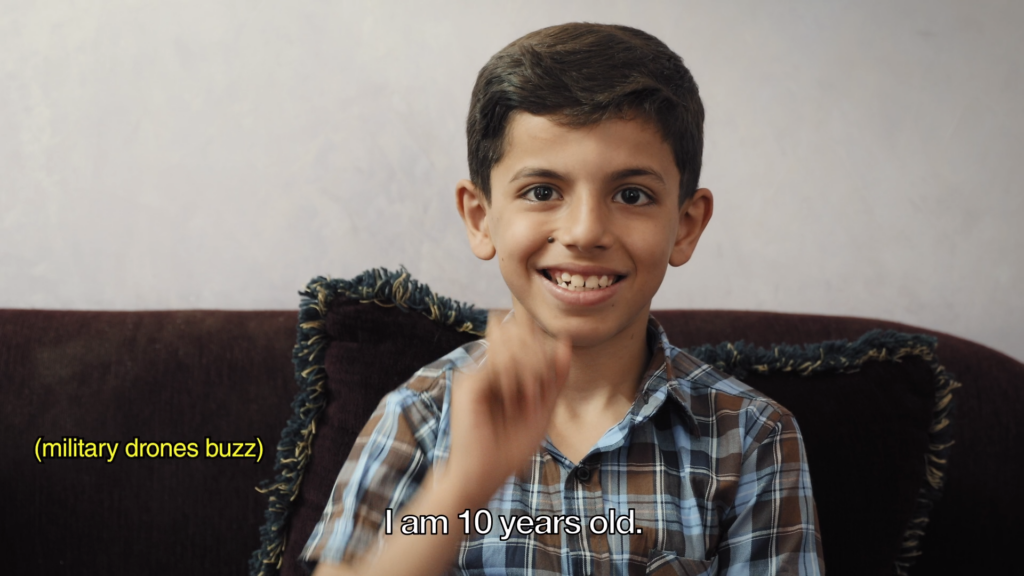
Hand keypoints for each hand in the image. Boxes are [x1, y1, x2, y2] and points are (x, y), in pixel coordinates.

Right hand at [445, 309, 571, 505]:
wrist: (486, 475)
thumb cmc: (512, 447)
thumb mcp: (544, 408)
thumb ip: (555, 375)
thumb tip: (565, 339)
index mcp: (504, 371)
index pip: (525, 337)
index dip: (541, 349)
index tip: (543, 388)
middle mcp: (487, 367)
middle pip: (519, 336)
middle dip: (538, 360)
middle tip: (537, 395)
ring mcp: (476, 374)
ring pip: (511, 348)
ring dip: (529, 371)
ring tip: (529, 399)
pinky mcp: (468, 384)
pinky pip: (498, 365)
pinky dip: (513, 381)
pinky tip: (513, 401)